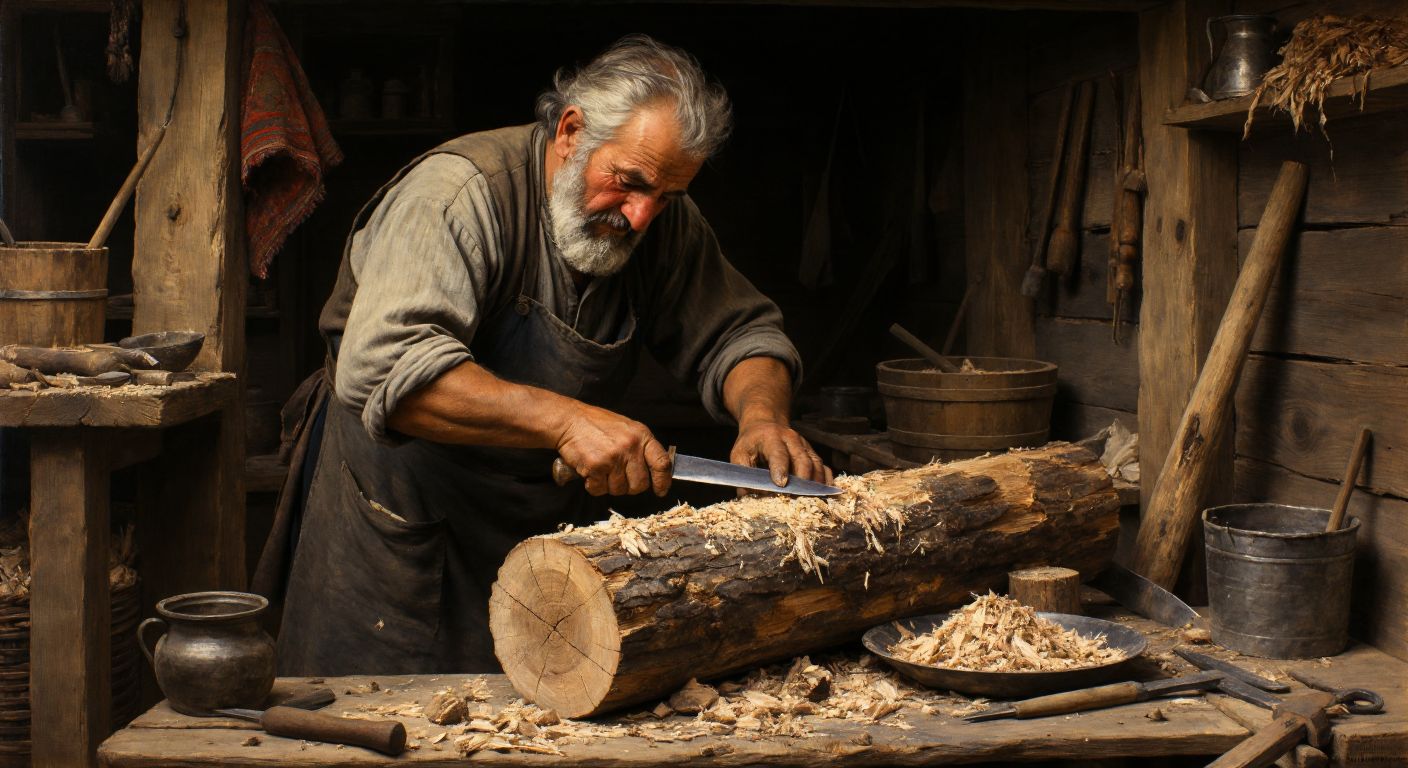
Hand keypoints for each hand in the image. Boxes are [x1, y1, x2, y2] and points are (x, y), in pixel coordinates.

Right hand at [555, 403, 671, 496]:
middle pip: (640, 484)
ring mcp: (613, 457)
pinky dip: (594, 486)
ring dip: (609, 485)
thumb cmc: (598, 425)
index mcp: (642, 436)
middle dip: (630, 487)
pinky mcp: (596, 466)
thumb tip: (655, 472)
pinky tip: (590, 472)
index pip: (662, 463)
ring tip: (602, 469)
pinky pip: (599, 489)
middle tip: (619, 477)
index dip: (663, 481)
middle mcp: (630, 446)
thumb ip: (641, 447)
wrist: (570, 421)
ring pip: (619, 490)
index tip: (661, 490)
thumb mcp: (628, 429)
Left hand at [730, 420, 832, 489]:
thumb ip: (743, 472)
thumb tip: (747, 494)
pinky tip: (823, 493)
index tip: (781, 484)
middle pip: (803, 460)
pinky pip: (824, 467)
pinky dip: (825, 481)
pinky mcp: (812, 454)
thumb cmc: (752, 443)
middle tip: (797, 498)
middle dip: (802, 481)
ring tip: (811, 500)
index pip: (778, 453)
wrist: (765, 425)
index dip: (781, 468)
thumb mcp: (740, 453)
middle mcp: (792, 440)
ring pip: (816, 465)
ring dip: (815, 484)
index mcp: (772, 437)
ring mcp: (805, 446)